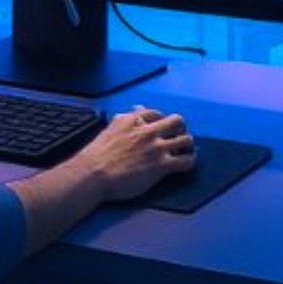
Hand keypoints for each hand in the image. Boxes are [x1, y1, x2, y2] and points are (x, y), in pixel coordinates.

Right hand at [67, 106, 195, 202]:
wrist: (93, 174)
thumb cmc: (97, 156)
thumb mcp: (111, 129)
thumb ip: (126, 119)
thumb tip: (138, 108)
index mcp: (132, 120)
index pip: (155, 113)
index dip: (161, 120)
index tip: (162, 127)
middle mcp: (147, 131)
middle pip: (177, 121)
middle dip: (180, 128)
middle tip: (178, 135)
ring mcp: (156, 148)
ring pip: (186, 140)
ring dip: (188, 144)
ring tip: (186, 150)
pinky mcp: (161, 166)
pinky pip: (186, 161)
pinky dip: (189, 161)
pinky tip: (186, 164)